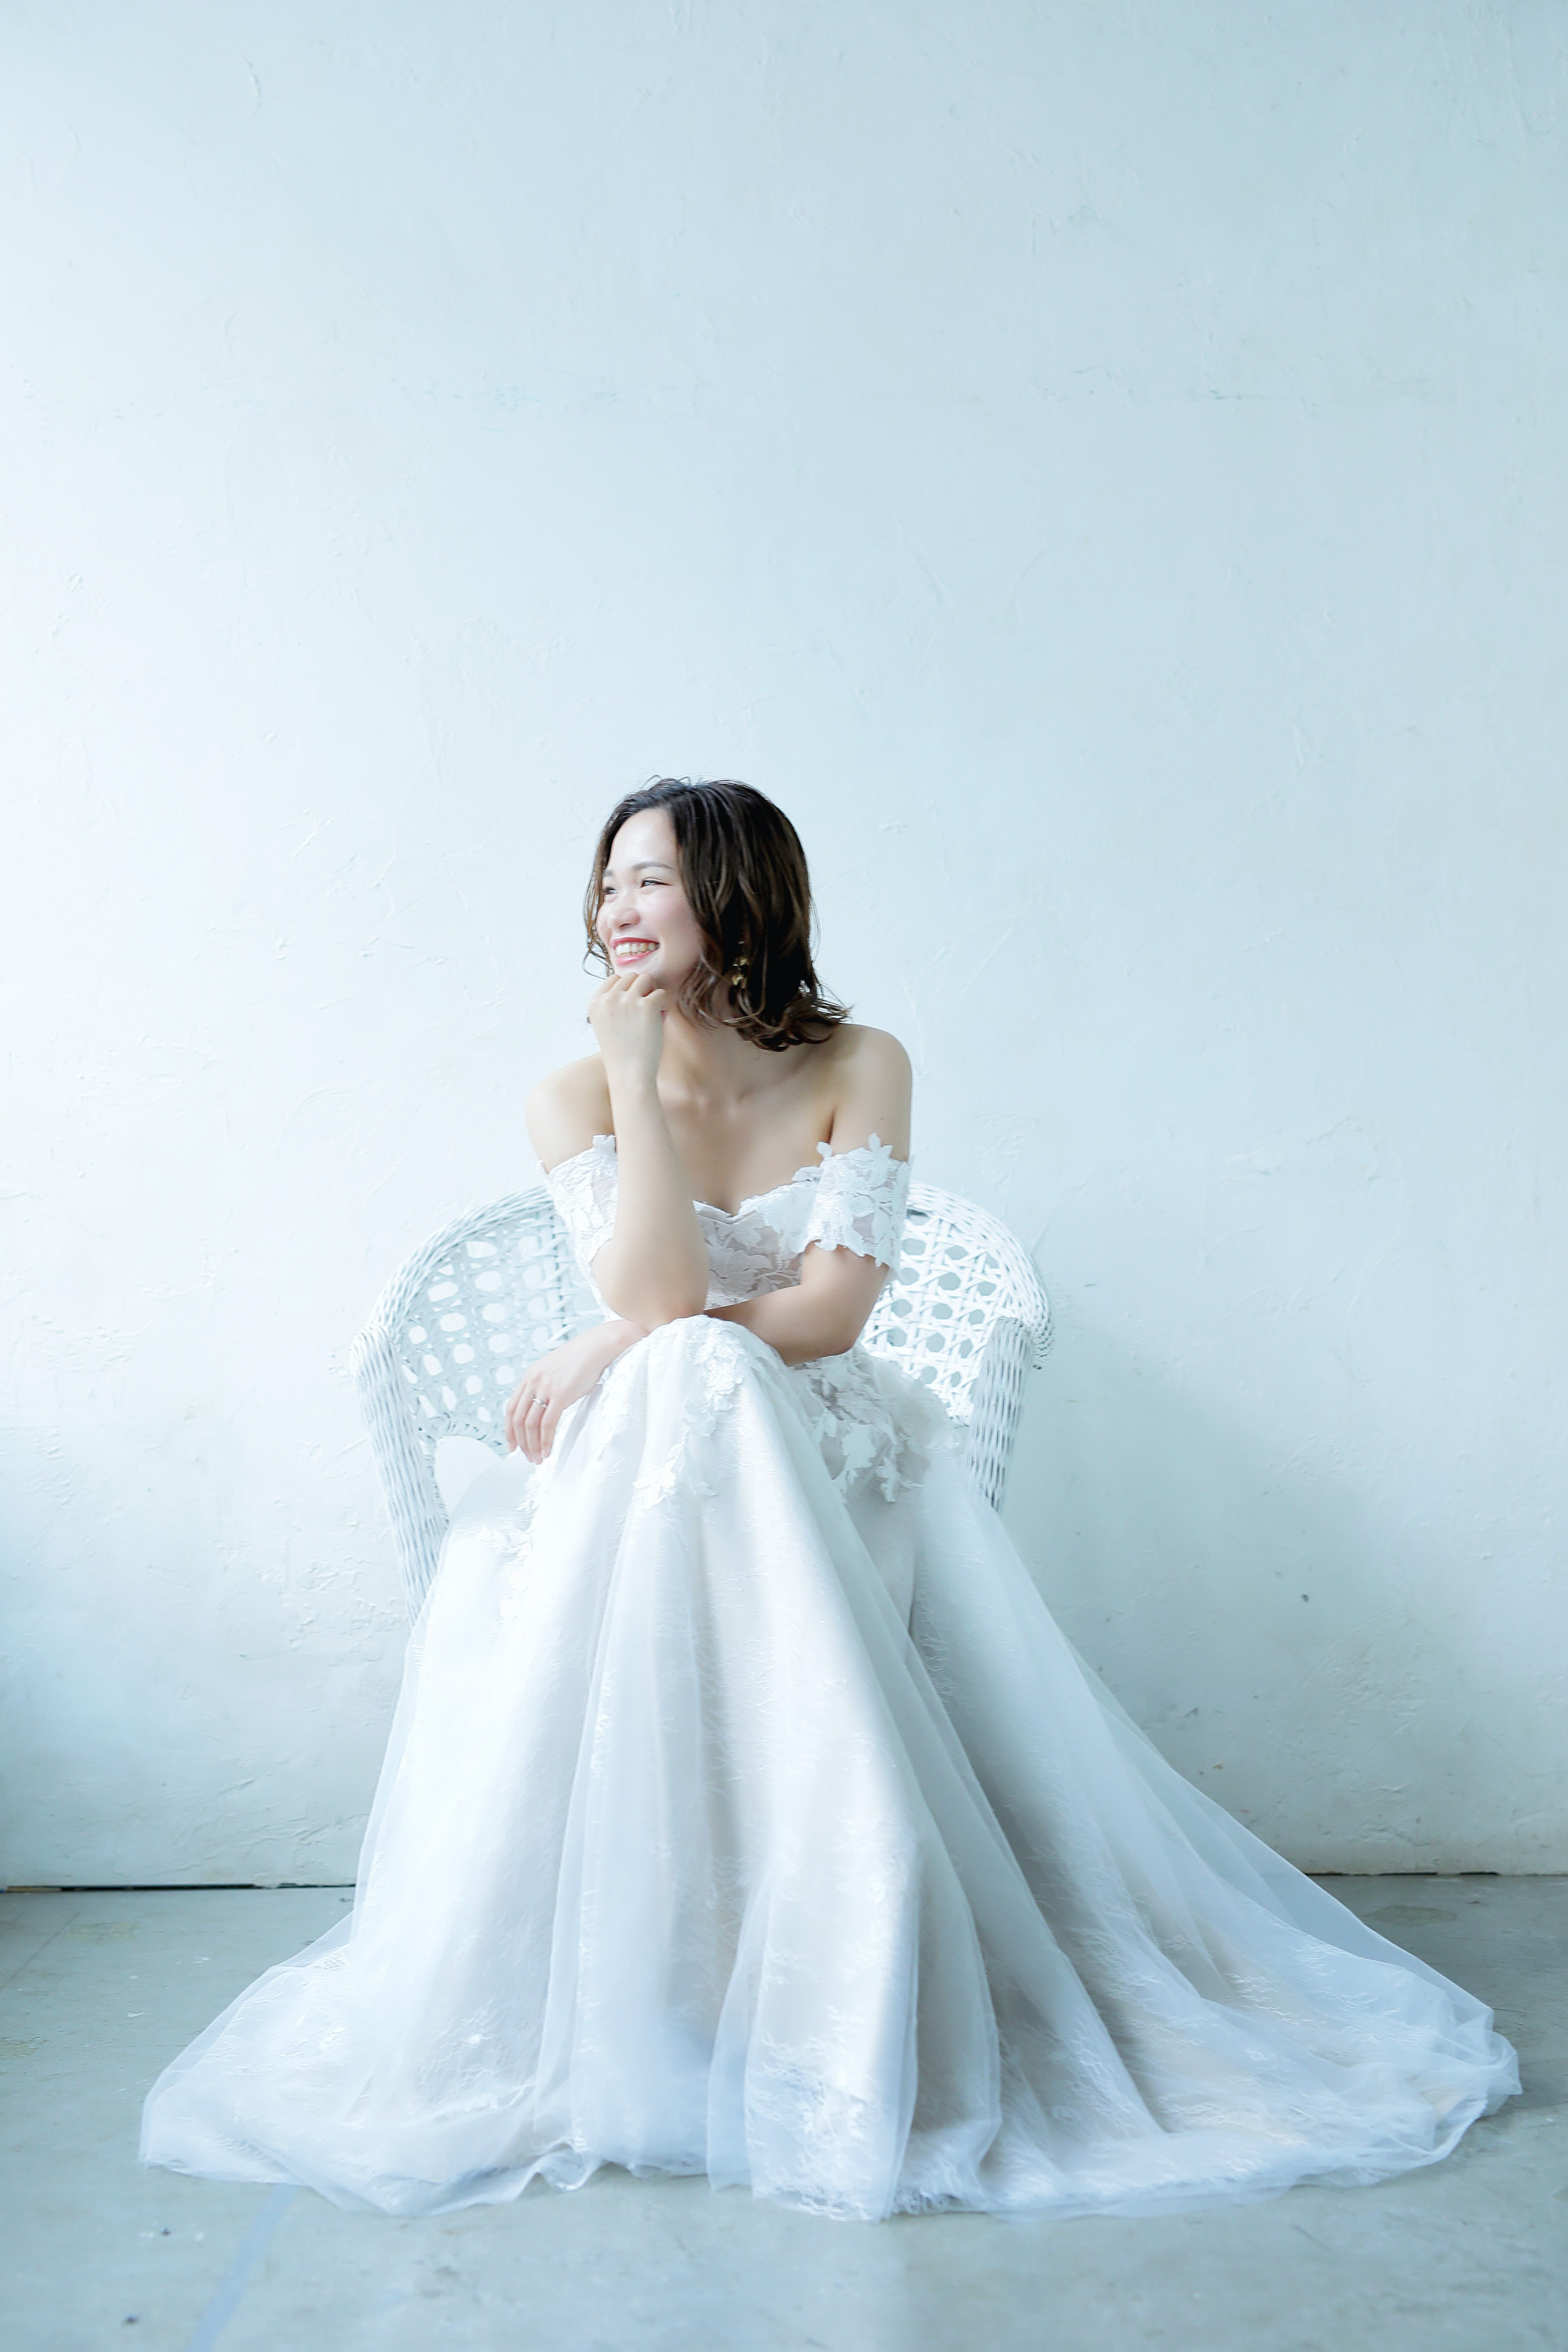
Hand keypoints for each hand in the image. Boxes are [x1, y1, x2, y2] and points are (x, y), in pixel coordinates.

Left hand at [504, 1321, 643, 1462]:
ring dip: (532, 1445)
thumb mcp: (555, 1370)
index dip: (509, 1430)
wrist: (598, 1346)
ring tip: (538, 1458)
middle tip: (527, 1457)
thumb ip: (545, 1385)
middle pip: (517, 1418)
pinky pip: (547, 1424)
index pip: (511, 1408)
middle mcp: (534, 1381)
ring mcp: (546, 1388)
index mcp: (530, 1376)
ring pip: (530, 1424)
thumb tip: (542, 1405)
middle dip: (520, 1442)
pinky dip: (546, 1440)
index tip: (512, 1445)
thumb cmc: (581, 1358)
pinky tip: (548, 1451)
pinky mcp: (560, 1394)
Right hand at [587, 969, 667, 1088]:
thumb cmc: (622, 1052)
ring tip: (651, 1015)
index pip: (615, 979)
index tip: (630, 1009)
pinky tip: (658, 1022)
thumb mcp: (606, 1024)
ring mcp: (627, 1000)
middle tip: (643, 1013)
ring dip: (652, 994)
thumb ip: (614, 1003)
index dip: (627, 990)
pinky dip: (663, 1006)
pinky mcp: (646, 1006)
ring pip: (646, 979)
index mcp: (595, 1002)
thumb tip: (637, 981)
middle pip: (631, 976)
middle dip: (641, 989)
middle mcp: (609, 998)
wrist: (629, 1074)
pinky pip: (661, 993)